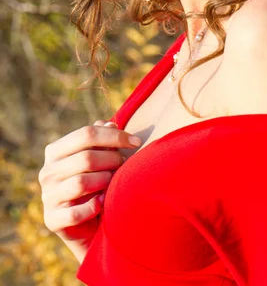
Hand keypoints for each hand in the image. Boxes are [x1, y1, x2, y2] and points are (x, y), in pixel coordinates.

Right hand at [38, 120, 140, 261]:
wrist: (89, 224)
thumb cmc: (97, 183)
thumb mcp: (99, 158)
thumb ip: (102, 139)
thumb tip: (110, 123)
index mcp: (55, 151)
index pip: (86, 133)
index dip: (114, 135)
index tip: (136, 141)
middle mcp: (47, 172)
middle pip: (86, 157)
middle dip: (113, 160)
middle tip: (125, 166)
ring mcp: (47, 196)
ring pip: (81, 183)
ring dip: (105, 181)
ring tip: (115, 183)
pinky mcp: (52, 220)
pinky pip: (76, 212)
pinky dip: (94, 207)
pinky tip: (103, 203)